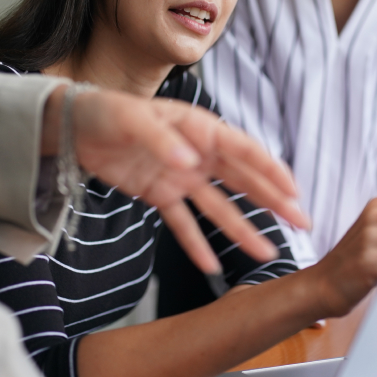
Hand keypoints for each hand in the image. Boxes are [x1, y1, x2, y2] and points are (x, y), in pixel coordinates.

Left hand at [45, 87, 307, 273]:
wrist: (75, 127)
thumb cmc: (107, 111)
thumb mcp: (133, 119)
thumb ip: (162, 140)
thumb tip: (189, 162)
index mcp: (199, 128)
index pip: (243, 150)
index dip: (270, 170)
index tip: (295, 192)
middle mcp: (197, 154)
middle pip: (242, 181)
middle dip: (272, 201)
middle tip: (301, 222)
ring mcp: (181, 177)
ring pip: (219, 206)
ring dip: (242, 229)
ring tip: (268, 252)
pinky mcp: (160, 194)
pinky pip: (182, 222)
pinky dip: (196, 244)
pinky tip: (212, 265)